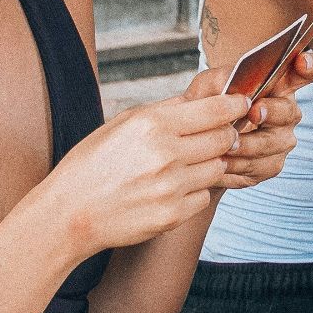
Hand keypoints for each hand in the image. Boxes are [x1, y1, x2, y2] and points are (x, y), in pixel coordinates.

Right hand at [26, 80, 248, 260]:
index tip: (242, 104)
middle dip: (225, 134)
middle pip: (225, 138)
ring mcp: (171, 187)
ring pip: (218, 168)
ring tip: (184, 165)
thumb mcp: (122, 124)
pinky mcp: (173, 215)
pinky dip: (194, 192)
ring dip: (209, 164)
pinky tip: (170, 190)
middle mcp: (165, 154)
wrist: (69, 213)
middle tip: (216, 136)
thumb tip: (203, 97)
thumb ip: (165, 110)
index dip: (235, 105)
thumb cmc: (93, 164)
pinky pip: (204, 197)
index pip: (216, 110)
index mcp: (152, 125)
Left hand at [219, 48, 312, 187]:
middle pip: (288, 111)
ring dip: (250, 144)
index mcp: (277, 85)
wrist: (196, 142)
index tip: (302, 62)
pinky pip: (261, 167)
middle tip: (255, 112)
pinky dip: (240, 165)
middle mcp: (286, 112)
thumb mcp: (207, 87)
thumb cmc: (208, 106)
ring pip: (274, 143)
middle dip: (272, 112)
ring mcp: (281, 139)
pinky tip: (222, 162)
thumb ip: (219, 79)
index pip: (304, 72)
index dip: (309, 66)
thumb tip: (229, 81)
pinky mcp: (271, 164)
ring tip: (228, 145)